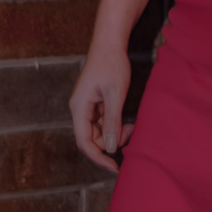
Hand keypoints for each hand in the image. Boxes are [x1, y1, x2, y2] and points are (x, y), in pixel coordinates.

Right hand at [70, 41, 134, 172]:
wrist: (110, 44)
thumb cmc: (111, 64)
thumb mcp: (115, 94)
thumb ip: (112, 121)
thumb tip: (111, 147)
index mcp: (79, 107)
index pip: (84, 142)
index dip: (98, 157)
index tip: (114, 167)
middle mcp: (80, 109)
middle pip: (92, 139)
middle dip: (111, 142)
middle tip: (130, 135)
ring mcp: (88, 106)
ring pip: (100, 132)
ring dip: (116, 134)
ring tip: (131, 126)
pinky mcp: (96, 103)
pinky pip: (104, 122)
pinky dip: (116, 125)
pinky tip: (127, 120)